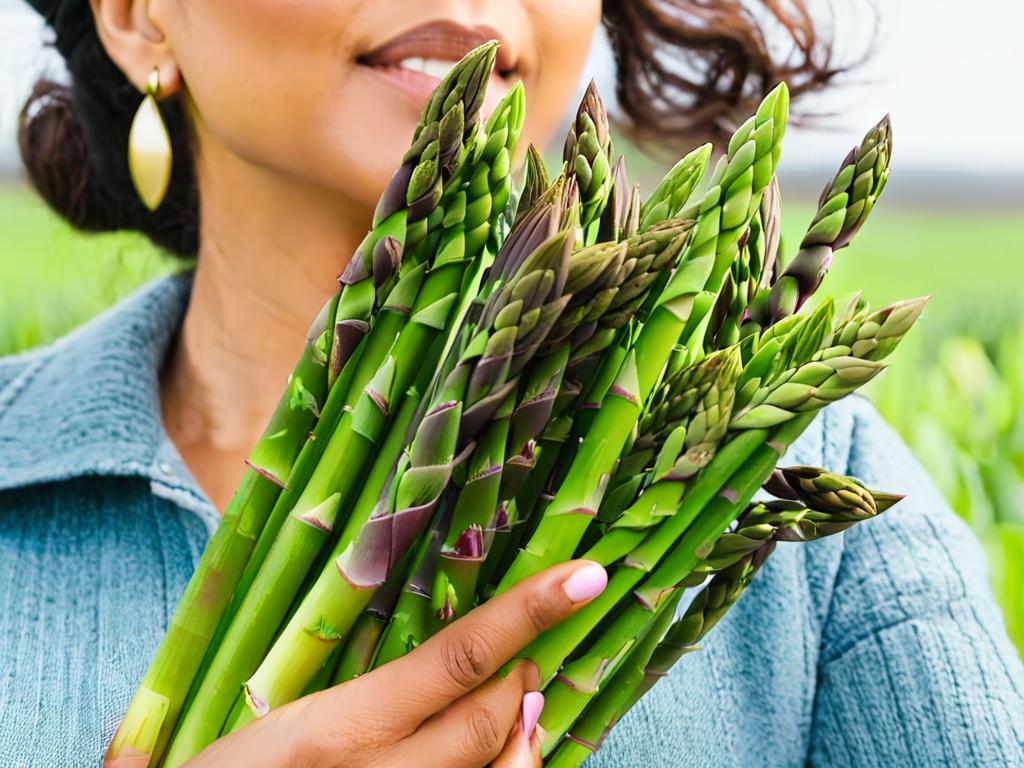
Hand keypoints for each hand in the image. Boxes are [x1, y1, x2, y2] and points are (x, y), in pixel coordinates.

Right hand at [183, 560, 607, 767]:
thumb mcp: (291, 720)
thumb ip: (369, 687)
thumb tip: (455, 659)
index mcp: (341, 729)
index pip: (457, 658)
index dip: (528, 612)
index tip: (585, 577)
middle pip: (491, 717)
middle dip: (522, 677)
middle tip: (520, 659)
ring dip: (525, 729)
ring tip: (519, 702)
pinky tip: (507, 749)